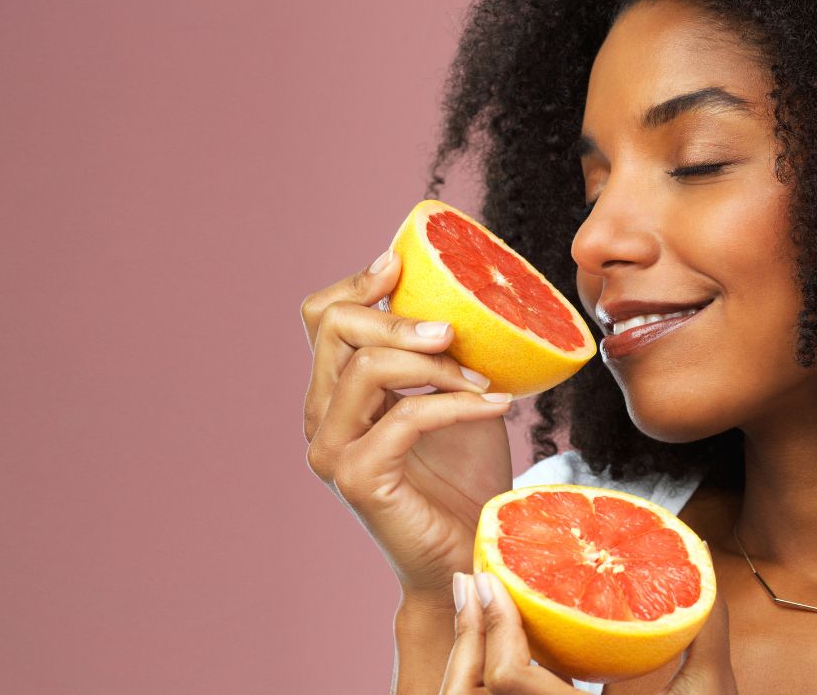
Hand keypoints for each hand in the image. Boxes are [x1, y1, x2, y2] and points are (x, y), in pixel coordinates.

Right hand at [302, 250, 514, 605]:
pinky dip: (455, 404)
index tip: (401, 265)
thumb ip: (438, 353)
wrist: (472, 552)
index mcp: (336, 393)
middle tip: (455, 332)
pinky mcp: (358, 479)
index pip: (322, 317)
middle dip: (400, 320)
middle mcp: (322, 419)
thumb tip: (462, 294)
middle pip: (335, 329)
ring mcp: (333, 451)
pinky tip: (494, 406)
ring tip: (483, 378)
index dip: (357, 283)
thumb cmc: (465, 478)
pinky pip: (405, 416)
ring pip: (366, 368)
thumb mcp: (453, 395)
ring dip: (435, 364)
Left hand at [441, 573, 737, 694]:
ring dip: (473, 655)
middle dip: (467, 635)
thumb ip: (703, 628)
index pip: (510, 681)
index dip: (494, 627)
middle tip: (471, 582)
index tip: (490, 580)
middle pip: (474, 692)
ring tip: (479, 607)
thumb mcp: (713, 692)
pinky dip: (495, 677)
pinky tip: (511, 644)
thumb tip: (696, 550)